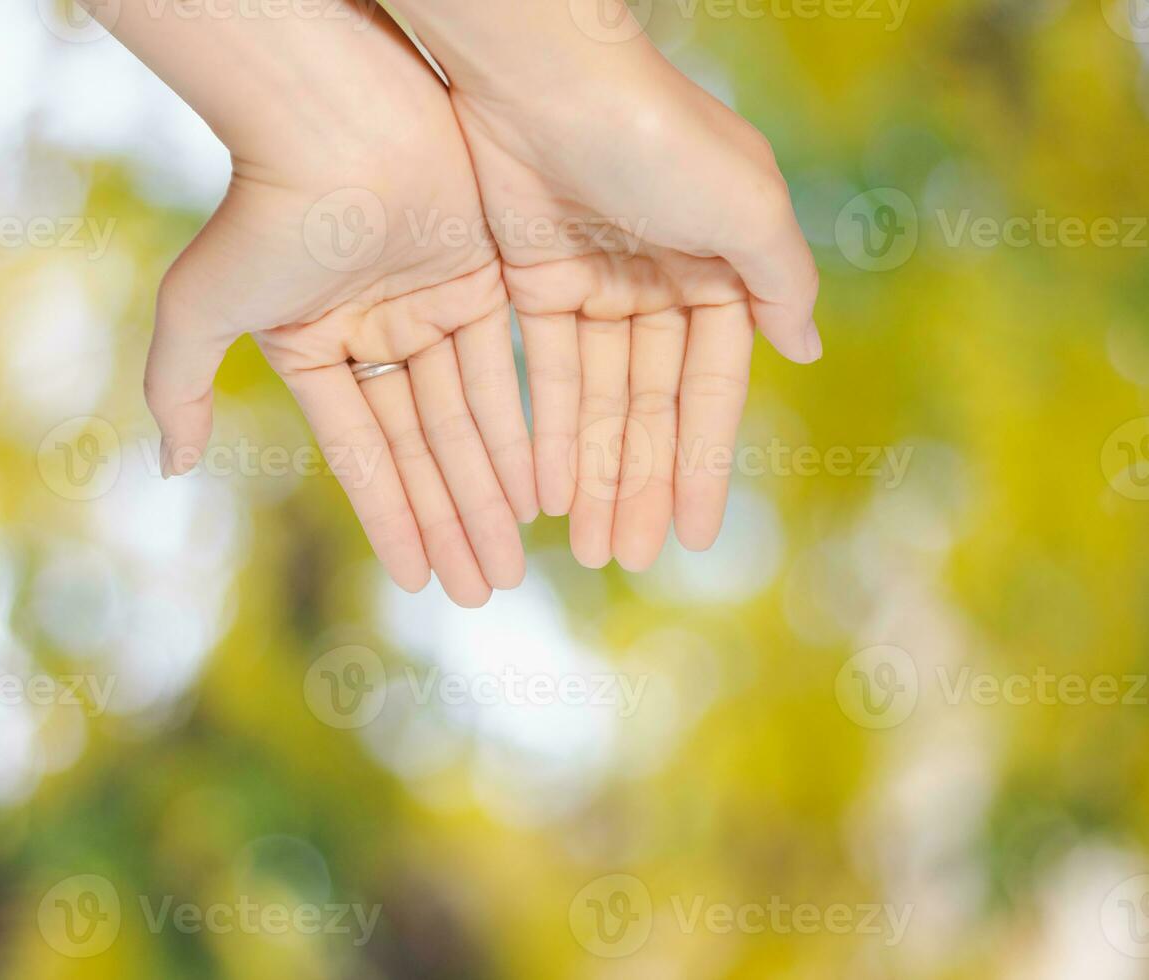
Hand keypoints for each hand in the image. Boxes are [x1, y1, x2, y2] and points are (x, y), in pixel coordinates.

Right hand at [141, 17, 535, 606]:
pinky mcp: (486, 273)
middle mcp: (377, 331)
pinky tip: (541, 491)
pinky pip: (510, 368)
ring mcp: (433, 304)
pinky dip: (525, 425)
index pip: (362, 452)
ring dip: (491, 491)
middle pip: (426, 447)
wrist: (333, 117)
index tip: (421, 580)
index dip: (393, 518)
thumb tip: (170, 470)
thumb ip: (180, 388)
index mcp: (315, 348)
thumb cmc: (260, 214)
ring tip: (512, 562)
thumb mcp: (201, 312)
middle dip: (452, 521)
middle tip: (484, 592)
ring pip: (471, 418)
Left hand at [445, 48, 820, 570]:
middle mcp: (660, 280)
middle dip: (637, 483)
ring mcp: (593, 282)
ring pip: (593, 399)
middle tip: (623, 559)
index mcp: (720, 267)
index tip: (692, 536)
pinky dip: (540, 427)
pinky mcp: (530, 279)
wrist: (548, 78)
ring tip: (584, 545)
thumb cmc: (659, 138)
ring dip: (590, 471)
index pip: (709, 388)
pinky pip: (539, 371)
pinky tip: (537, 490)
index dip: (700, 462)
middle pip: (647, 406)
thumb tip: (808, 346)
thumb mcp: (746, 207)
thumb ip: (779, 281)